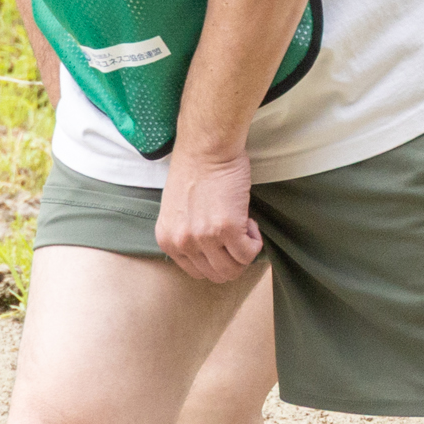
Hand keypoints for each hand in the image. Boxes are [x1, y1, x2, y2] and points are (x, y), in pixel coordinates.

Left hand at [157, 146, 264, 281]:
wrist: (207, 147)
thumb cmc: (196, 169)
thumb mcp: (178, 210)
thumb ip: (187, 233)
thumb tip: (210, 251)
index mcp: (167, 240)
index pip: (196, 272)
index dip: (216, 258)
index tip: (224, 240)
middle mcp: (182, 242)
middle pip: (216, 275)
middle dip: (232, 259)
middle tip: (237, 235)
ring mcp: (204, 237)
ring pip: (233, 269)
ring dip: (244, 251)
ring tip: (243, 226)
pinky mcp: (226, 228)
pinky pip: (249, 253)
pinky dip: (255, 241)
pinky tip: (249, 219)